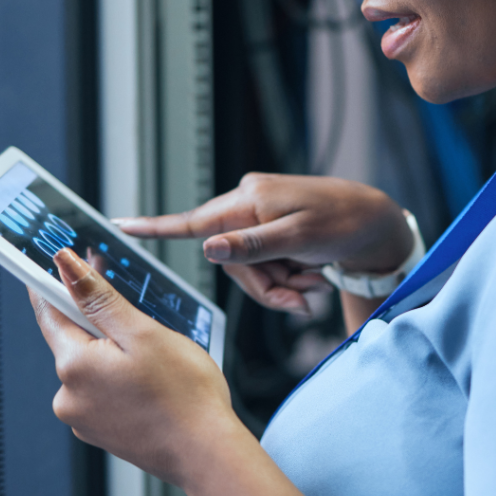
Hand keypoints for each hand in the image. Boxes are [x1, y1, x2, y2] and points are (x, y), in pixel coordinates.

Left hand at [30, 248, 242, 490]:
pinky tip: (152, 385)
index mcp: (75, 365)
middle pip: (74, 340)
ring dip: (116, 356)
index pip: (49, 311)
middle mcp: (69, 395)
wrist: (207, 454)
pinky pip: (103, 393)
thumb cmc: (186, 397)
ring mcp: (83, 418)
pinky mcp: (101, 432)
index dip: (58, 284)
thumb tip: (67, 267)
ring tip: (158, 364)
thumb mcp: (145, 334)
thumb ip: (100, 299)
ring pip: (92, 368)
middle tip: (141, 322)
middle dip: (102, 324)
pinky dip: (122, 382)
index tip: (67, 267)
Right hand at [113, 173, 412, 314]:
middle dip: (267, 287)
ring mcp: (261, 222)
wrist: (377, 223)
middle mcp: (249, 207)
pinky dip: (291, 282)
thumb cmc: (344, 223)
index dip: (154, 228)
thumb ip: (254, 245)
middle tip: (304, 295)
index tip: (118, 226)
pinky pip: (269, 270)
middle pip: (232, 265)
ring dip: (284, 288)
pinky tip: (315, 278)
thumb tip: (209, 248)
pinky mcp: (274, 235)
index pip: (194, 220)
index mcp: (249, 200)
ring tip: (316, 283)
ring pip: (252, 274)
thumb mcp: (301, 238)